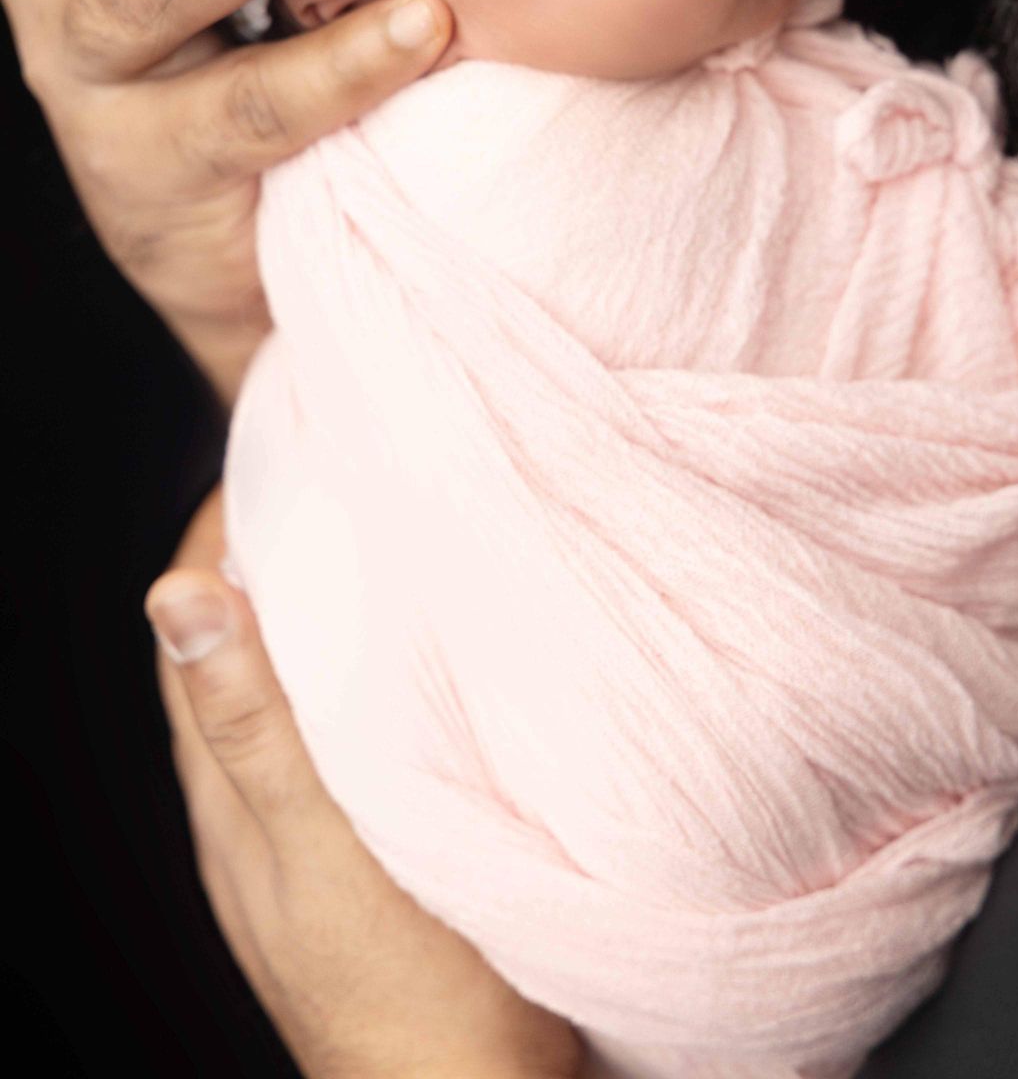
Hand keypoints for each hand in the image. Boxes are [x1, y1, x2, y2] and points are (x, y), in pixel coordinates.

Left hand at [146, 486, 584, 1078]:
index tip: (276, 454)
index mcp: (226, 785)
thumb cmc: (404, 985)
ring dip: (321, 607)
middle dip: (270, 551)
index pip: (189, 621)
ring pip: (295, 684)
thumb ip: (253, 726)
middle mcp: (252, 800)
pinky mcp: (365, 847)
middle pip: (237, 641)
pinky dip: (366, 669)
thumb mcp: (321, 845)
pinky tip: (423, 655)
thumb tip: (173, 597)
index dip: (217, 530)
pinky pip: (345, 729)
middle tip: (342, 473)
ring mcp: (306, 828)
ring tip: (383, 538)